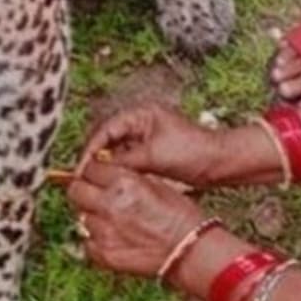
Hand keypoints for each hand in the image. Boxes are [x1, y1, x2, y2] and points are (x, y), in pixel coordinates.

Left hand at [66, 161, 206, 277]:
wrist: (191, 251)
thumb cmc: (182, 217)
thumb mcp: (158, 184)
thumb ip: (129, 178)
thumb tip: (111, 173)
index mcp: (124, 183)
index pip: (90, 168)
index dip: (93, 170)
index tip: (96, 174)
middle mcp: (109, 206)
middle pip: (75, 190)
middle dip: (83, 189)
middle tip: (94, 193)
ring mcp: (104, 232)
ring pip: (81, 217)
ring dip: (93, 215)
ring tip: (111, 219)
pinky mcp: (104, 255)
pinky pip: (88, 243)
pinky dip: (96, 239)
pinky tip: (112, 237)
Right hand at [76, 104, 224, 187]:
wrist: (219, 163)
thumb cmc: (193, 151)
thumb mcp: (154, 156)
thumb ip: (124, 160)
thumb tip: (98, 170)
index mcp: (140, 114)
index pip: (105, 129)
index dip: (90, 150)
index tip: (81, 170)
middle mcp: (140, 122)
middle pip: (106, 140)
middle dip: (95, 159)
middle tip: (83, 179)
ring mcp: (145, 138)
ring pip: (115, 152)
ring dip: (106, 167)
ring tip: (95, 185)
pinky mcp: (150, 153)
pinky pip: (127, 162)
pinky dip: (119, 173)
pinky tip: (113, 186)